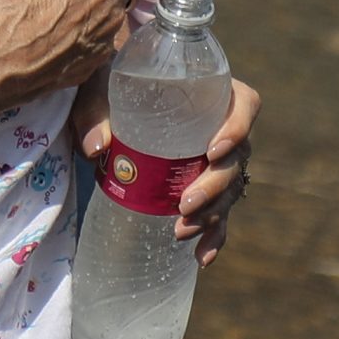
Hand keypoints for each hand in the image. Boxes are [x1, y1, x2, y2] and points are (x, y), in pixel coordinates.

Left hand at [76, 76, 262, 266]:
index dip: (238, 128)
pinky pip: (218, 213)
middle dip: (216, 186)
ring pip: (229, 189)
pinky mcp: (202, 183)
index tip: (212, 151)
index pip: (244, 103)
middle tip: (185, 204)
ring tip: (180, 231)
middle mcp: (221, 125)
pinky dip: (213, 236)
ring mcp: (215, 159)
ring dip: (212, 214)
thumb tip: (95, 148)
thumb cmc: (111, 81)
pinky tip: (202, 257)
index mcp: (210, 90)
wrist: (109, 94)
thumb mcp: (98, 83)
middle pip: (236, 157)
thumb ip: (94, 110)